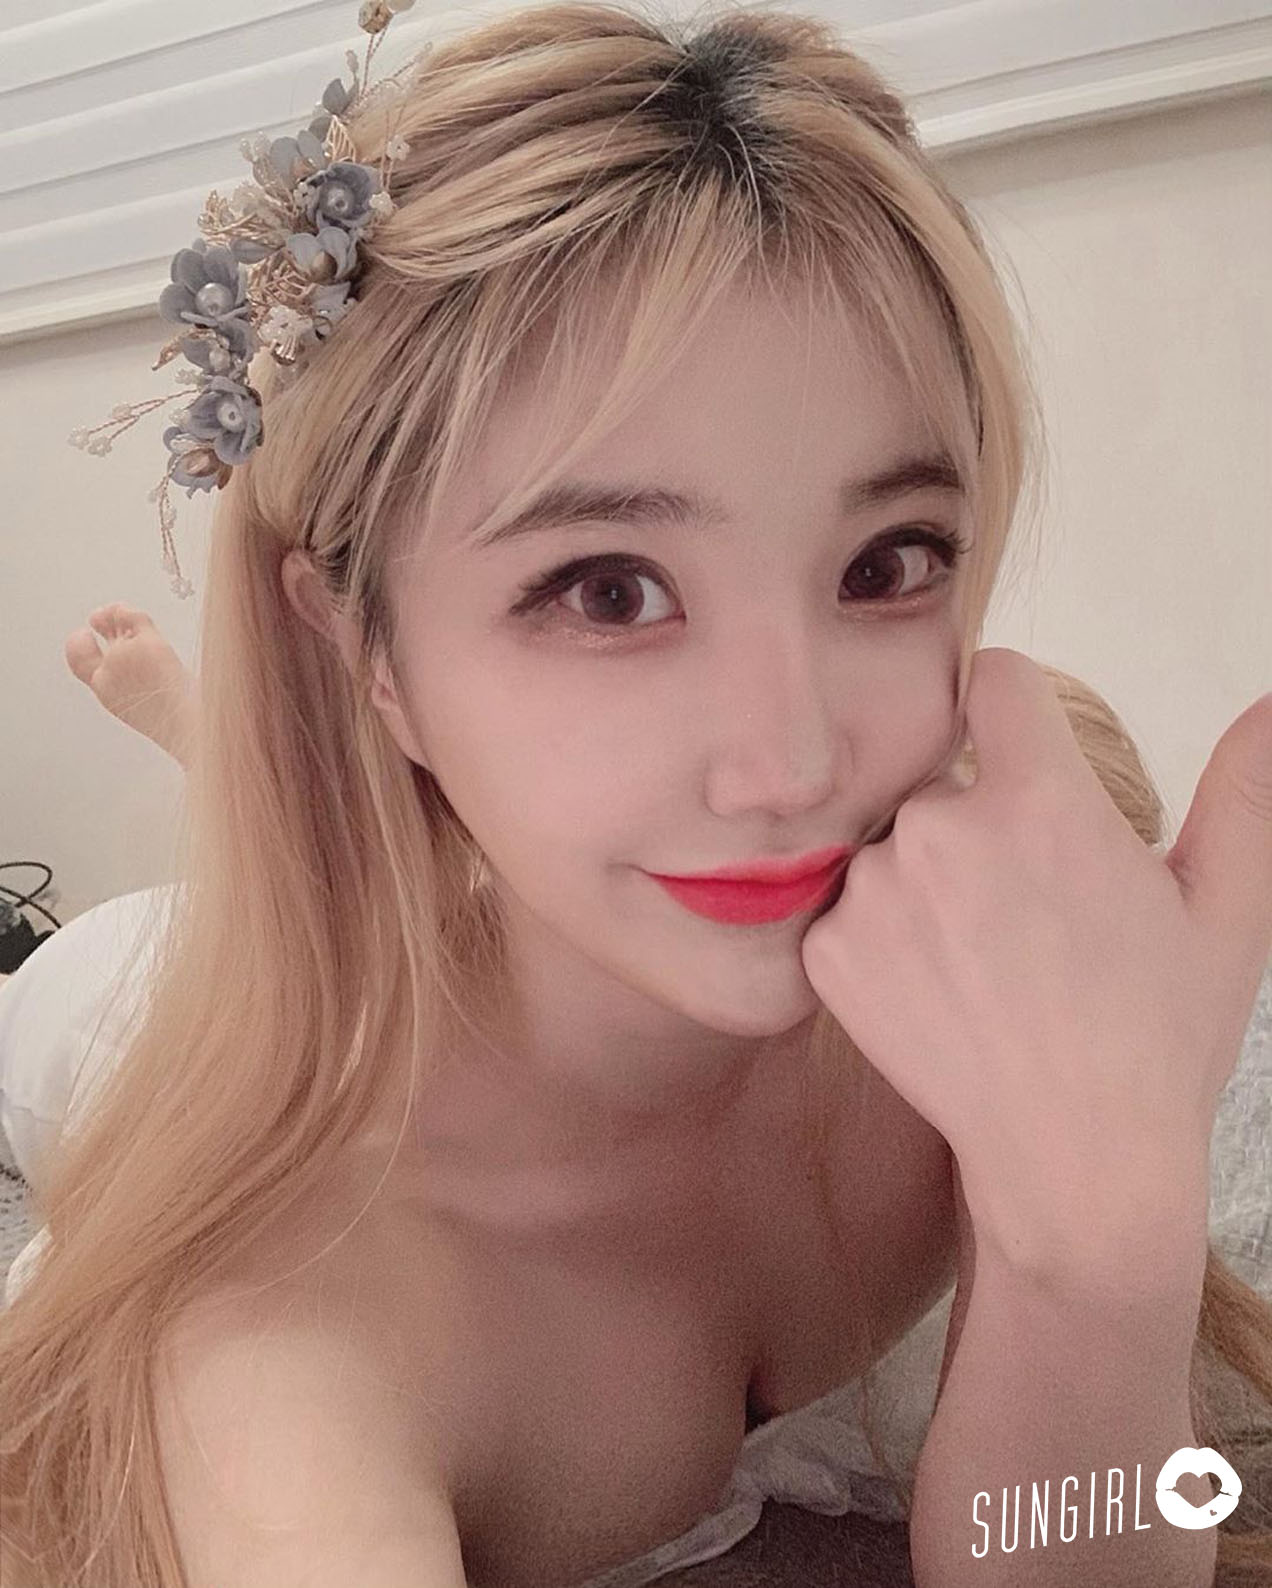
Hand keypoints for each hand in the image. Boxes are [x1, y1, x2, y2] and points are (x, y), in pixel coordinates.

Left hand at [800, 647, 1271, 1287]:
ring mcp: (873, 892)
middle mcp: (940, 829)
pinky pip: (849, 908)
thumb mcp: (1226, 909)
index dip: (1016, 709)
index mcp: (1039, 798)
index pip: (994, 677)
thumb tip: (1271, 703)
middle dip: (979, 819)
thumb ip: (1246, 790)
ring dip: (925, 880)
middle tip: (1027, 910)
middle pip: (945, 776)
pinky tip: (938, 991)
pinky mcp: (828, 951)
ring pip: (894, 845)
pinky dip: (881, 939)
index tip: (1030, 756)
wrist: (1073, 1161)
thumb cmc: (1160, 1035)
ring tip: (984, 960)